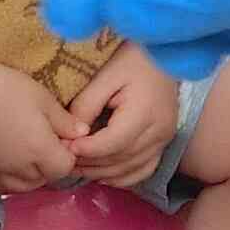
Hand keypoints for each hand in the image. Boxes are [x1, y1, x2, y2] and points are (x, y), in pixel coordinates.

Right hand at [0, 60, 78, 197]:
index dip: (67, 152)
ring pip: (24, 186)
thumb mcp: (42, 97)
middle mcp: (20, 168)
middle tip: (43, 140)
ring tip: (26, 151)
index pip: (65, 167)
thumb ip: (64, 121)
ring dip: (31, 174)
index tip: (60, 135)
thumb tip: (82, 134)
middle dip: (51, 164)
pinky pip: (0, 186)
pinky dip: (8, 178)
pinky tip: (6, 160)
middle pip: (46, 179)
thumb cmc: (4, 86)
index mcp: (39, 150)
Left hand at [64, 46, 179, 185]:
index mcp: (145, 113)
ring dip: (102, 173)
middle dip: (90, 164)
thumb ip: (87, 104)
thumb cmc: (133, 58)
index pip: (112, 143)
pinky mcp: (165, 142)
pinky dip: (122, 177)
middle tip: (64, 159)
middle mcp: (160, 132)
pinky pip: (144, 170)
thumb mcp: (105, 75)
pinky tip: (102, 174)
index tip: (64, 147)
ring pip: (131, 169)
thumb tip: (73, 134)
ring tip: (77, 166)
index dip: (87, 150)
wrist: (166, 53)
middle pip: (121, 160)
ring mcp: (165, 140)